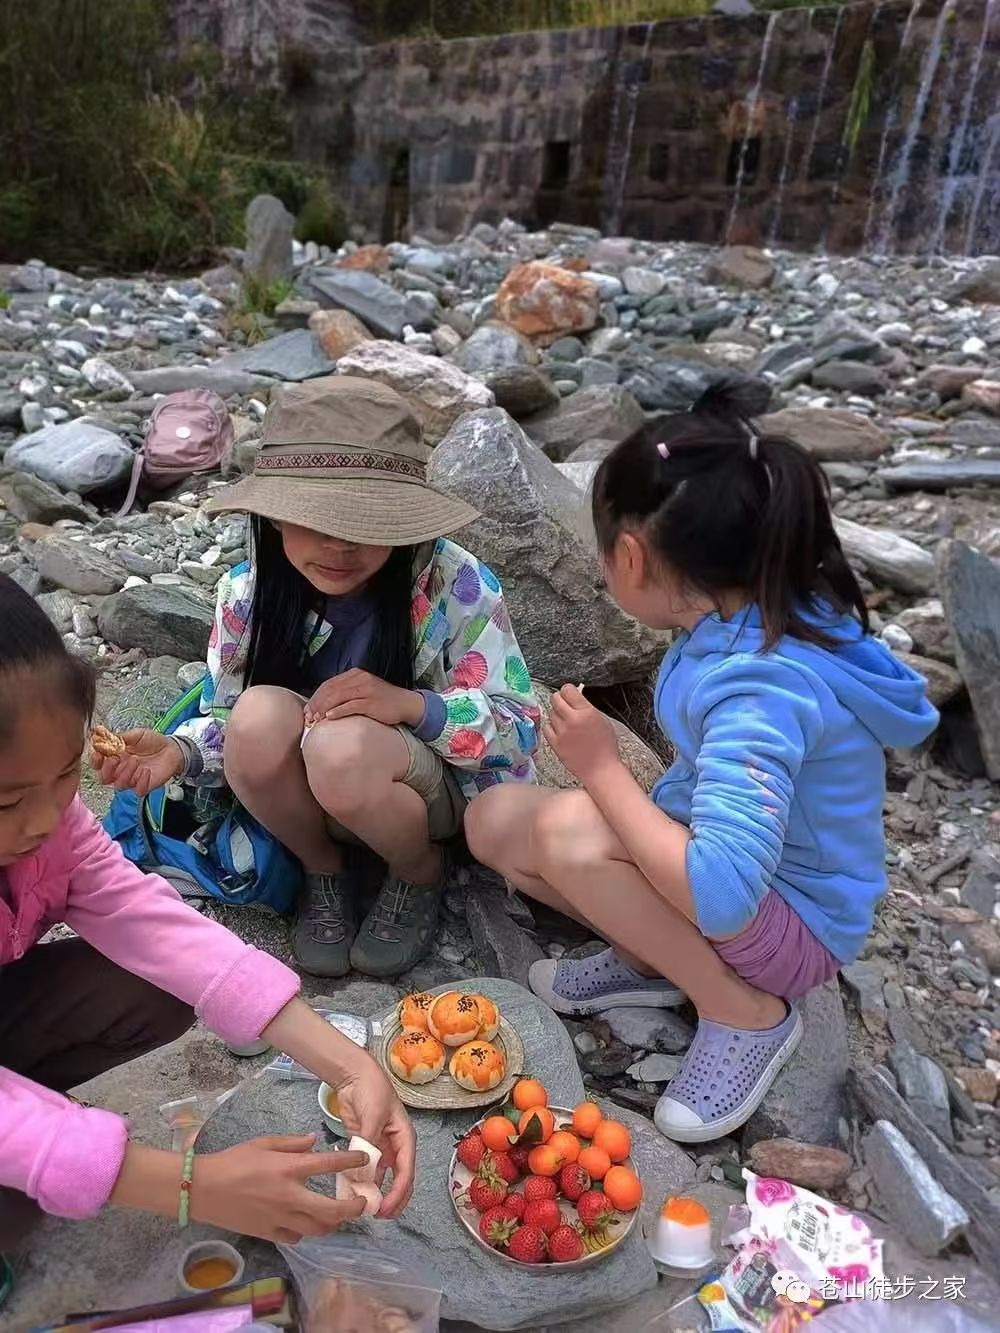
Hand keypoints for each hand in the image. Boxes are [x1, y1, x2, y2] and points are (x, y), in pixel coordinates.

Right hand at [90, 728, 183, 795]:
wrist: (171, 748)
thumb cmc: (152, 741)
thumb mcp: (136, 735)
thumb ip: (120, 737)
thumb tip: (102, 735)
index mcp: (115, 757)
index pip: (98, 763)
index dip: (95, 760)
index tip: (98, 754)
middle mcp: (120, 770)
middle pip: (104, 778)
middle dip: (106, 770)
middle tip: (115, 759)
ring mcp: (131, 779)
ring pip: (119, 785)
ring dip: (125, 773)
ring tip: (135, 760)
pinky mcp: (144, 786)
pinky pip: (137, 790)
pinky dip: (140, 782)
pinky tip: (146, 771)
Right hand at [190, 1135, 368, 1243]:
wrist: (203, 1188)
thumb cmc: (233, 1160)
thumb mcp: (264, 1142)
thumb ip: (292, 1143)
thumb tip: (314, 1142)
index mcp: (289, 1169)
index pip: (329, 1165)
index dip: (351, 1162)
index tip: (365, 1161)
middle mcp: (290, 1196)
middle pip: (331, 1209)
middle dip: (352, 1208)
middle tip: (361, 1202)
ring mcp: (280, 1218)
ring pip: (318, 1229)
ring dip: (333, 1223)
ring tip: (338, 1215)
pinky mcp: (268, 1233)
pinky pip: (296, 1237)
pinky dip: (305, 1231)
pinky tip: (306, 1223)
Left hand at [304, 669, 423, 728]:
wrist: (405, 703)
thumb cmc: (382, 700)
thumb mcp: (364, 690)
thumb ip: (347, 692)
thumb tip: (325, 704)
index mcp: (356, 674)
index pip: (330, 683)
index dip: (316, 696)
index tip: (308, 708)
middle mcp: (360, 679)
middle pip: (332, 689)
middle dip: (317, 703)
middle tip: (308, 716)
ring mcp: (366, 690)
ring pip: (339, 697)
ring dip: (324, 708)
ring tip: (316, 718)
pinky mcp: (372, 702)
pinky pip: (351, 705)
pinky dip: (339, 711)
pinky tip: (330, 717)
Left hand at [332, 1058, 415, 1217]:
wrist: (355, 1076)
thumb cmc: (372, 1090)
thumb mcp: (373, 1115)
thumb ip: (369, 1143)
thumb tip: (364, 1171)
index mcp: (405, 1138)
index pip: (406, 1172)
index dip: (398, 1193)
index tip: (386, 1209)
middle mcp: (395, 1147)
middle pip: (400, 1180)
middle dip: (394, 1200)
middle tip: (380, 1217)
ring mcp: (381, 1149)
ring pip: (383, 1179)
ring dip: (377, 1194)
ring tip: (365, 1210)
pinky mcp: (366, 1148)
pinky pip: (366, 1171)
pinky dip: (361, 1183)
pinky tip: (354, 1193)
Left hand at [542, 685, 620, 785]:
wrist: (600, 769)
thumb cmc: (605, 746)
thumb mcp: (601, 719)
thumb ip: (586, 707)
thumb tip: (574, 696)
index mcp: (586, 712)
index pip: (567, 690)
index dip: (568, 690)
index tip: (569, 693)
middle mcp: (572, 720)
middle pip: (555, 699)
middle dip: (560, 699)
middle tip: (565, 705)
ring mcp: (562, 733)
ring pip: (550, 713)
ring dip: (556, 714)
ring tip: (566, 722)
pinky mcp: (555, 744)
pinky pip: (546, 727)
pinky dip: (551, 727)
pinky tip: (560, 730)